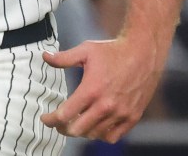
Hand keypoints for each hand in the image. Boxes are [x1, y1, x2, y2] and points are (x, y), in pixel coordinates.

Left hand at [40, 37, 164, 142]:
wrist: (143, 53)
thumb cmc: (113, 50)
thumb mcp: (86, 50)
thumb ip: (63, 58)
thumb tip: (44, 56)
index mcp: (91, 89)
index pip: (65, 115)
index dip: (51, 120)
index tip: (45, 119)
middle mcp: (106, 105)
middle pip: (77, 130)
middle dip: (63, 128)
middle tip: (58, 122)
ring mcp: (121, 113)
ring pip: (94, 134)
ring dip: (82, 131)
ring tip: (76, 123)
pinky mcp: (132, 117)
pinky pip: (113, 136)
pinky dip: (101, 135)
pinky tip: (96, 126)